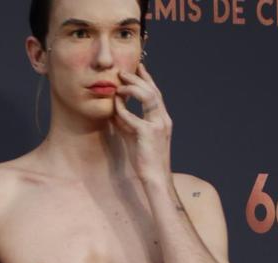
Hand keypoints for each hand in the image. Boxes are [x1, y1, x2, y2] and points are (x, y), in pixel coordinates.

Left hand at [113, 63, 172, 187]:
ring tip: (119, 85)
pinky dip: (123, 110)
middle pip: (152, 90)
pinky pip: (133, 117)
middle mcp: (163, 119)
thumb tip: (115, 112)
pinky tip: (114, 107)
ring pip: (148, 96)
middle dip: (138, 78)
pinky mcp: (148, 134)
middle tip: (123, 71)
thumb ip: (127, 123)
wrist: (155, 179)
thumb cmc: (145, 161)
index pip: (155, 93)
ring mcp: (158, 125)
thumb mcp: (134, 138)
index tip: (137, 67)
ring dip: (132, 88)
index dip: (146, 79)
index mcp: (162, 120)